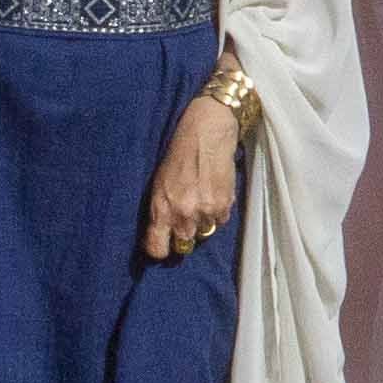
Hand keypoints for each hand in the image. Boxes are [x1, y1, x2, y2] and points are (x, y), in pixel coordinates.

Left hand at [144, 91, 244, 260]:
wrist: (206, 133)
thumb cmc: (178, 155)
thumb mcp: (159, 184)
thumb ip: (161, 211)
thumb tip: (163, 234)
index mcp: (161, 209)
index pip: (157, 249)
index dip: (160, 249)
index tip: (163, 243)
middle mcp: (183, 214)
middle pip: (184, 245)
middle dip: (183, 234)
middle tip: (185, 216)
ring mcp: (205, 211)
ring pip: (204, 234)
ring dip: (202, 222)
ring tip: (200, 199)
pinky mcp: (224, 205)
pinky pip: (219, 222)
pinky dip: (217, 213)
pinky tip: (213, 193)